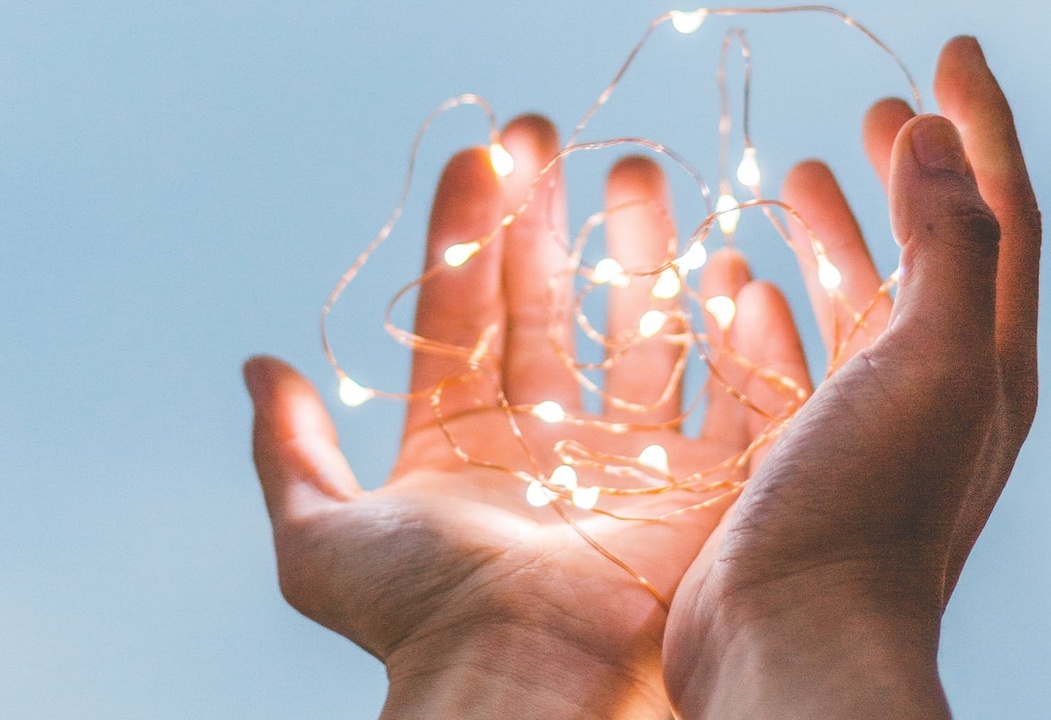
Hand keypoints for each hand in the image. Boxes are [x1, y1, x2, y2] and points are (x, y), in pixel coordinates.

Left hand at [244, 116, 808, 718]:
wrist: (525, 681)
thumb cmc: (425, 618)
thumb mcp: (320, 540)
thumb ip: (289, 452)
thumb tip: (260, 369)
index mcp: (466, 446)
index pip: (469, 314)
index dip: (471, 235)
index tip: (483, 158)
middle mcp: (549, 447)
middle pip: (552, 310)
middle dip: (551, 223)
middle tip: (552, 141)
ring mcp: (630, 463)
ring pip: (638, 337)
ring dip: (638, 257)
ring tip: (636, 178)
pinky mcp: (706, 487)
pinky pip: (732, 399)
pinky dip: (737, 340)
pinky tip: (729, 273)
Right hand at [662, 37, 1040, 718]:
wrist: (797, 643)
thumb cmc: (867, 508)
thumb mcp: (935, 362)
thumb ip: (950, 243)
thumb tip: (939, 136)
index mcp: (983, 359)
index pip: (999, 214)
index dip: (980, 126)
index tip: (949, 50)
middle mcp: (932, 392)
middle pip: (928, 256)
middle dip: (907, 176)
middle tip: (875, 112)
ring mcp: (861, 428)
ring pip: (854, 306)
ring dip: (835, 238)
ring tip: (799, 177)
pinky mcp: (795, 459)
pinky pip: (790, 362)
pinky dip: (770, 313)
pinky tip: (739, 285)